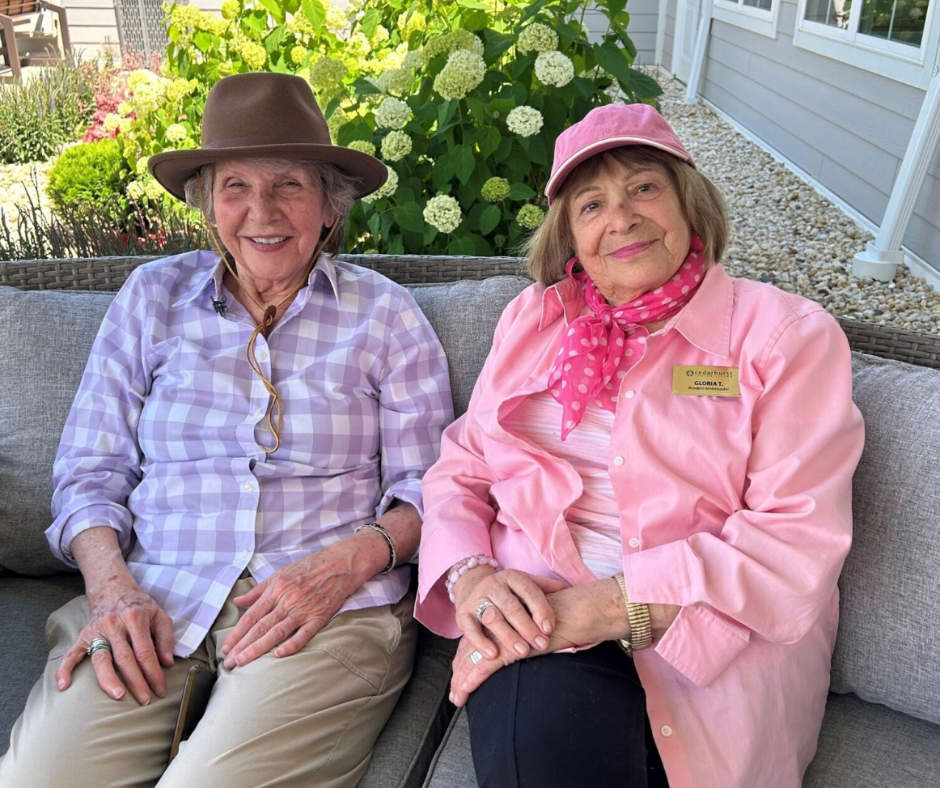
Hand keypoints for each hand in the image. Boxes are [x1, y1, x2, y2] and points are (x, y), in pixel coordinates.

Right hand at [54, 578, 174, 704]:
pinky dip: (64, 669)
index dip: (154, 672)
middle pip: (125, 658)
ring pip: (101, 659)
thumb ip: (166, 638)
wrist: (114, 589)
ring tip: (118, 696)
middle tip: (145, 700)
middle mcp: (115, 624)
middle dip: (136, 682)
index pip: (145, 651)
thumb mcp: (160, 615)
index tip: (160, 689)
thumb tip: (168, 663)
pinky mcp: (83, 635)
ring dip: (109, 680)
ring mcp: (97, 630)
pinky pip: (71, 654)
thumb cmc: (140, 606)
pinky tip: (63, 685)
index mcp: (135, 618)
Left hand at [221, 543, 360, 668]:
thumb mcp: (280, 574)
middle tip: (229, 663)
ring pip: (277, 632)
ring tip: (243, 662)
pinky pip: (303, 634)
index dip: (237, 633)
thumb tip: (238, 601)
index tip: (225, 648)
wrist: (339, 564)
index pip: (251, 616)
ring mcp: (303, 610)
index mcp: (275, 590)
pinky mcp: (319, 617)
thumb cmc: (308, 568)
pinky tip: (278, 655)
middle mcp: (287, 601)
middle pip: (260, 627)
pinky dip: (291, 644)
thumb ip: (258, 590)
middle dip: (242, 646)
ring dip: (258, 648)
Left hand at [449, 617, 578, 706]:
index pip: (481, 636)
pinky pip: (487, 664)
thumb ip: (529, 631)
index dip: (470, 654)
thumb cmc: (565, 617)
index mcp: (504, 616)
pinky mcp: (511, 645)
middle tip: (454, 689)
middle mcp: (499, 620)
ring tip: (457, 695)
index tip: (459, 672)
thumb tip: (525, 647)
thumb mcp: (542, 625)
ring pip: (476, 657)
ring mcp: (503, 632)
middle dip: (461, 668)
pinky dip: (474, 678)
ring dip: (464, 676)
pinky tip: (464, 689)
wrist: (578, 609)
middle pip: (473, 647)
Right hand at [453, 567, 566, 660]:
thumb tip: (564, 588)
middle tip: (541, 645)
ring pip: (492, 618)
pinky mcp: (462, 614)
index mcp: (511, 577)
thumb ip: (543, 586)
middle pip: (511, 606)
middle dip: (527, 627)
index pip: (529, 590)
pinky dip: (480, 642)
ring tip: (522, 652)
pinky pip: (470, 629)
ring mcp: (476, 599)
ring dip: (508, 636)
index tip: (549, 628)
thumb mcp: (525, 584)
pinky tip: (493, 654)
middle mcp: (492, 585)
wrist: (473, 587)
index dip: (540, 609)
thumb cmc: (508, 592)